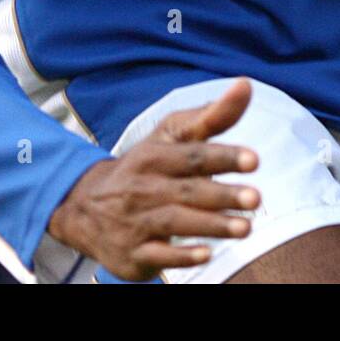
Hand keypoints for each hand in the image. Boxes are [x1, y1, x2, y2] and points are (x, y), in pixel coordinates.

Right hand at [48, 77, 259, 280]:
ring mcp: (135, 221)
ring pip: (175, 222)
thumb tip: (245, 85)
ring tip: (246, 227)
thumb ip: (212, 116)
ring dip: (211, 225)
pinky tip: (206, 254)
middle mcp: (143, 187)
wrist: (84, 207)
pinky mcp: (132, 253)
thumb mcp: (171, 137)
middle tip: (256, 198)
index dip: (223, 156)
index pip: (192, 155)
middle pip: (187, 190)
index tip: (254, 160)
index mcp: (154, 155)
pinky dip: (181, 255)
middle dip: (222, 195)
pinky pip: (157, 255)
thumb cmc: (144, 167)